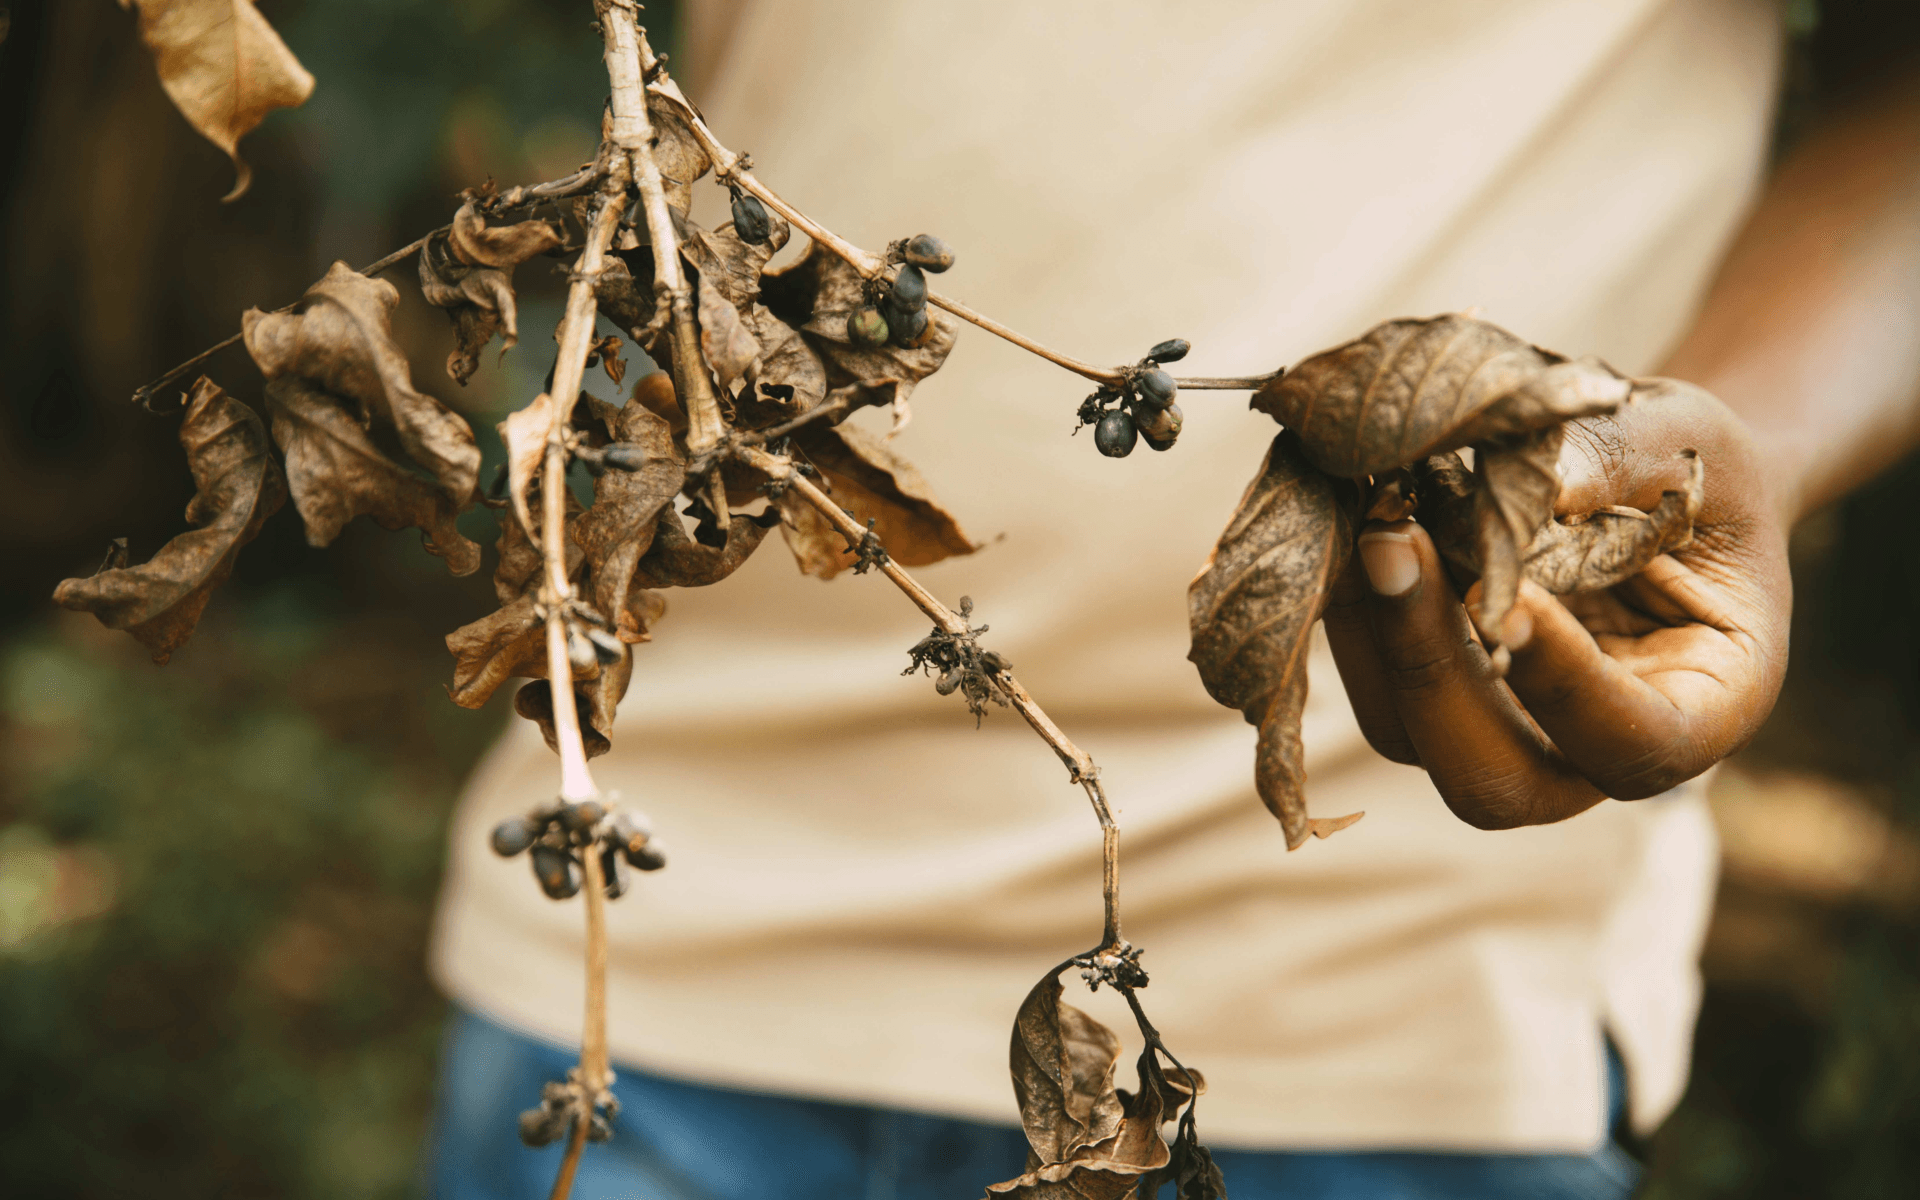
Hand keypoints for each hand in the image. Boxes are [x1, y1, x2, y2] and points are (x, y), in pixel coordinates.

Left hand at [1322, 379, 1791, 828]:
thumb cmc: (1695, 462)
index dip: (1562, 685)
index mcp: (1703, 710)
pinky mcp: (1434, 692)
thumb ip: (1617, 464)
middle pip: (1494, 781)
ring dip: (1370, 628)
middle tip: (1390, 541)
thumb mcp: (1686, 440)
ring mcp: (1504, 731)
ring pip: (1406, 735)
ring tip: (1366, 513)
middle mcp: (1593, 753)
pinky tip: (1342, 519)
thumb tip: (1533, 489)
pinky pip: (1370, 678)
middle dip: (1429, 667)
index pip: (1633, 745)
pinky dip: (1349, 606)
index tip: (1504, 596)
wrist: (1650, 470)